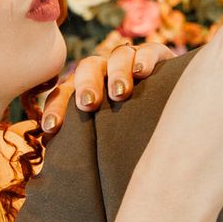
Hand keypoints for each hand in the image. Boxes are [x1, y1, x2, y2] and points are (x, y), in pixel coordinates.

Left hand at [40, 42, 176, 136]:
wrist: (171, 117)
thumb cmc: (128, 135)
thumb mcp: (103, 140)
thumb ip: (84, 146)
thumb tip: (55, 171)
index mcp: (84, 90)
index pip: (63, 94)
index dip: (56, 109)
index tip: (51, 128)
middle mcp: (105, 72)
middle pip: (87, 68)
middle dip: (86, 86)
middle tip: (88, 105)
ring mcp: (130, 61)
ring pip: (118, 56)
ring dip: (116, 73)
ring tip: (120, 93)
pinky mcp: (158, 56)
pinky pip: (149, 50)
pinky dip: (144, 59)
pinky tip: (142, 72)